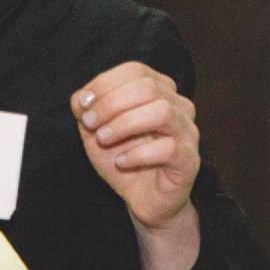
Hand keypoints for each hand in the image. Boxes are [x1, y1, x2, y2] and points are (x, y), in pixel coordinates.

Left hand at [70, 62, 199, 230]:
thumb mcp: (95, 132)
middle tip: (91, 123)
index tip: (83, 104)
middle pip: (148, 87)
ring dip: (124, 124)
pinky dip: (138, 153)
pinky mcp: (189, 160)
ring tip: (104, 139)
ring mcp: (187, 132)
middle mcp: (177, 106)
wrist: (142, 199)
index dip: (105, 83)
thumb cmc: (122, 157)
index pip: (135, 70)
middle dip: (112, 103)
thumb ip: (86, 111)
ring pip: (162, 112)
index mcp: (157, 90)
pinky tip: (121, 161)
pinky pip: (169, 148)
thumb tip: (80, 97)